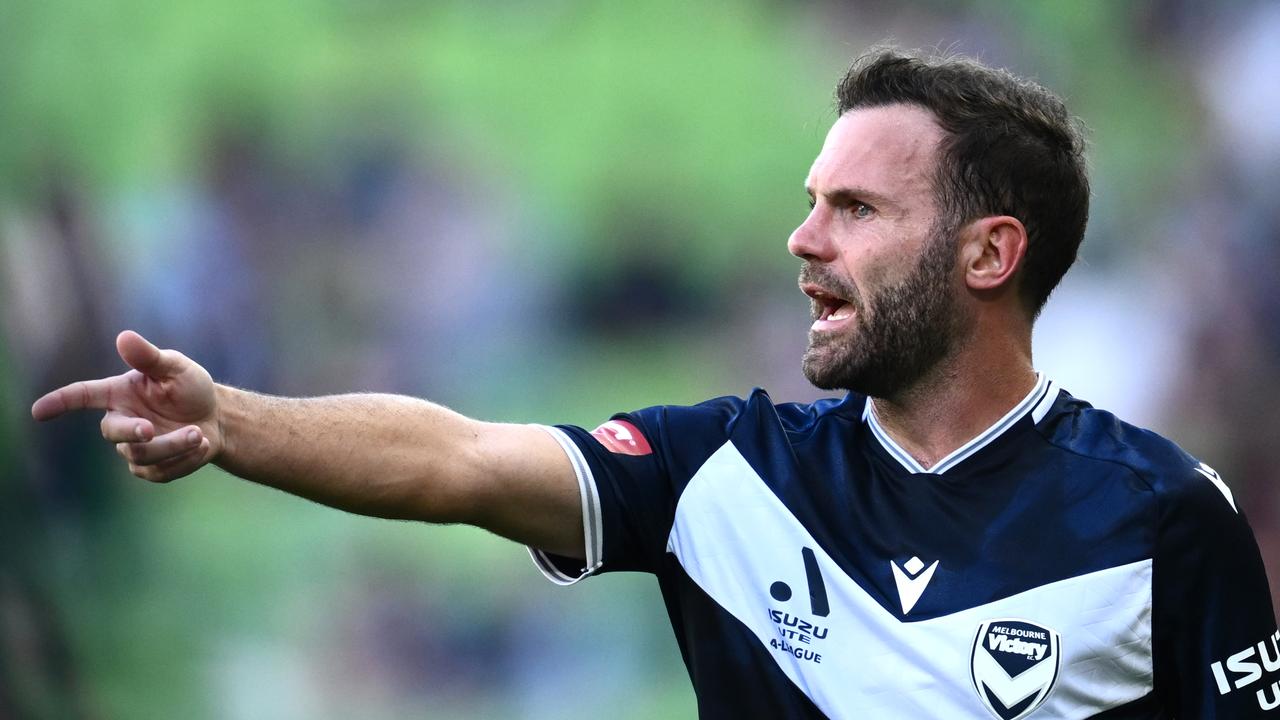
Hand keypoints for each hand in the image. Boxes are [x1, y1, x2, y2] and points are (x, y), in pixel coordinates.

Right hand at [31, 330, 220, 482]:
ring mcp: (134, 448)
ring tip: (198, 433)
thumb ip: (150, 357)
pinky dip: (186, 459)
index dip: (60, 402)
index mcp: (120, 393)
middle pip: (113, 432)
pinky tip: (203, 445)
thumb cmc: (191, 387)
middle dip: (132, 432)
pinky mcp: (152, 469)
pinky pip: (160, 472)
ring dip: (173, 446)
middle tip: (151, 429)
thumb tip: (124, 337)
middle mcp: (122, 421)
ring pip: (141, 456)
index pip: (83, 395)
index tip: (38, 411)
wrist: (216, 417)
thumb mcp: (176, 368)